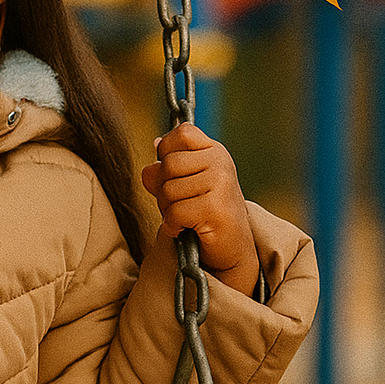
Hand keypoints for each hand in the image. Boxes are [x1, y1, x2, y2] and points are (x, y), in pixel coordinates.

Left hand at [141, 122, 259, 296]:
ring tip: (185, 218)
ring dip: (168, 210)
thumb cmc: (203, 215)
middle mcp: (221, 163)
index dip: (167, 152)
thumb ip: (164, 171)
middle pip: (168, 164)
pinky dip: (173, 226)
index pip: (182, 133)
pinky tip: (186, 229)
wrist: (231, 249)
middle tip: (178, 204)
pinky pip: (175, 212)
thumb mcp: (183, 186)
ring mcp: (221, 184)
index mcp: (214, 151)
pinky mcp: (216, 209)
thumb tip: (153, 156)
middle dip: (163, 190)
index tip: (173, 174)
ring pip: (168, 190)